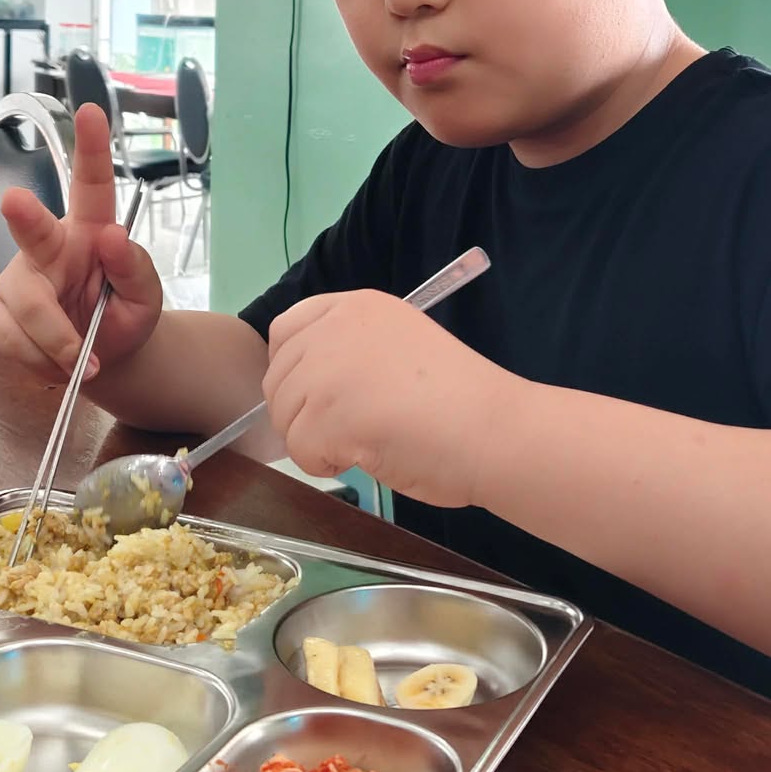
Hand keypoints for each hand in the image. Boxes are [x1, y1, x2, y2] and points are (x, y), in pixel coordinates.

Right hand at [0, 103, 161, 378]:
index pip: (92, 184)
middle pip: (32, 229)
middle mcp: (47, 246)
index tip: (92, 112)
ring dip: (60, 341)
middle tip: (15, 201)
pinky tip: (57, 361)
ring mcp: (17, 279)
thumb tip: (113, 236)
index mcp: (90, 230)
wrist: (103, 360)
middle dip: (24, 216)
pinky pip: (13, 339)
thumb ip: (135, 268)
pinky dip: (42, 359)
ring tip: (85, 358)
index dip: (91, 148)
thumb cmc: (124, 315)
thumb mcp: (145, 296)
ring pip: (29, 307)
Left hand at [263, 290, 514, 505]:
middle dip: (303, 413)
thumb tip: (309, 382)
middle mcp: (335, 328)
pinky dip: (325, 465)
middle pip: (277, 378)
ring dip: (316, 441)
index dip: (293, 369)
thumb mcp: (399, 345)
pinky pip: (299, 451)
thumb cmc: (460, 397)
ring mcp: (327, 370)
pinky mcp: (326, 414)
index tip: (321, 396)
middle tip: (350, 429)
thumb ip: (352, 350)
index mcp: (356, 306)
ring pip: (285, 417)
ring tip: (367, 442)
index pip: (286, 330)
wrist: (492, 428)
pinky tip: (365, 457)